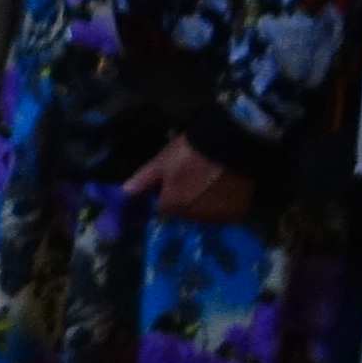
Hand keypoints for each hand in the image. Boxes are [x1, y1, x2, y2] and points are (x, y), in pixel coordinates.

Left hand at [119, 136, 256, 228]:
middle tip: (195, 178)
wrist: (228, 145)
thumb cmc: (190, 152)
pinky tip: (226, 187)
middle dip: (187, 200)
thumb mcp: (161, 162)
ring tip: (212, 182)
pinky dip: (224, 204)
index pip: (164, 207)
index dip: (168, 194)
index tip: (176, 180)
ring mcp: (218, 217)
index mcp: (173, 206)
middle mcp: (195, 217)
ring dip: (206, 204)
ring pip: (206, 213)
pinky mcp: (236, 213)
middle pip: (186, 212)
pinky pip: (225, 212)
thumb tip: (125, 192)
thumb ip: (143, 180)